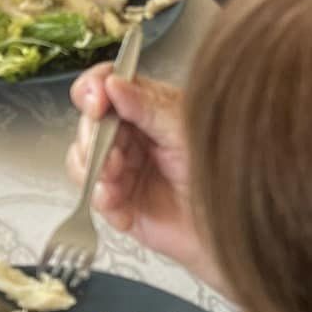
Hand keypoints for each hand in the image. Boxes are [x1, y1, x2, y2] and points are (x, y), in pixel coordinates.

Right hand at [67, 68, 219, 286]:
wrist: (229, 227)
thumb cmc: (221, 176)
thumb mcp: (185, 132)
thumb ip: (147, 107)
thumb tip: (113, 83)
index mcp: (149, 108)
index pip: (108, 84)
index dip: (93, 88)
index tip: (96, 101)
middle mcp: (133, 135)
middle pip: (89, 122)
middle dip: (93, 136)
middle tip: (111, 152)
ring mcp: (123, 168)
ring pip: (81, 156)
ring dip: (93, 166)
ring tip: (115, 176)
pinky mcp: (118, 202)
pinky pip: (91, 193)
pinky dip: (99, 194)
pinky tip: (115, 198)